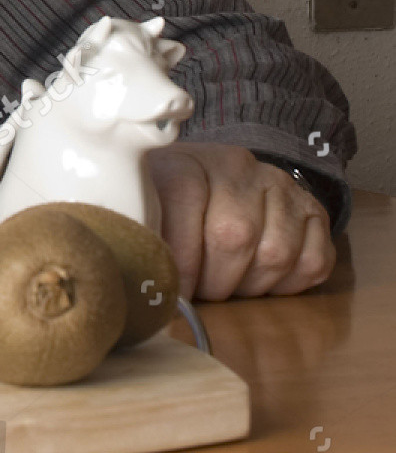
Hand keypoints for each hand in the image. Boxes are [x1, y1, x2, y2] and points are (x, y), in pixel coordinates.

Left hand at [147, 141, 334, 299]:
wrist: (209, 179)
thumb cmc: (166, 204)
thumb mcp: (141, 207)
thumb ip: (139, 230)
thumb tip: (143, 279)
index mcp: (187, 160)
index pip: (184, 199)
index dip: (180, 255)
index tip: (172, 287)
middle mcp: (237, 165)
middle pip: (234, 235)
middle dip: (215, 281)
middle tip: (202, 292)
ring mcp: (279, 185)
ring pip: (277, 252)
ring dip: (250, 286)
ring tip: (228, 286)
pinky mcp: (312, 209)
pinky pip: (314, 261)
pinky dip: (288, 286)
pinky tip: (260, 282)